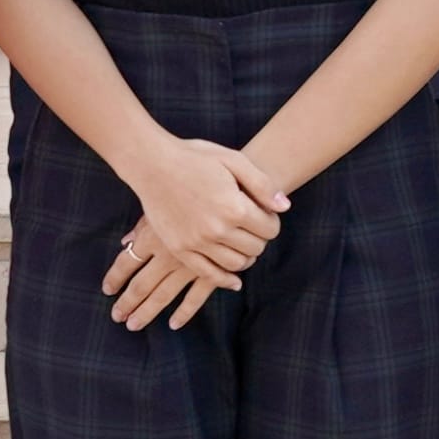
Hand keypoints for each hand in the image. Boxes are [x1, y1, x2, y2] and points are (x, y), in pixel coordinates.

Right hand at [103, 134, 287, 328]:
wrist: (153, 164)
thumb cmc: (195, 157)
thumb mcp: (234, 160)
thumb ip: (263, 185)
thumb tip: (285, 207)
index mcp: (234, 207)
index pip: (270, 229)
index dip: (271, 221)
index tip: (264, 213)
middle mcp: (217, 230)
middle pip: (256, 248)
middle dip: (260, 238)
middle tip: (253, 226)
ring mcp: (197, 242)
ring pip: (236, 264)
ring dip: (245, 257)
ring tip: (243, 244)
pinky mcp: (180, 249)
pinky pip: (209, 275)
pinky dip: (225, 279)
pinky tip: (234, 280)